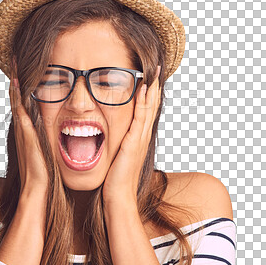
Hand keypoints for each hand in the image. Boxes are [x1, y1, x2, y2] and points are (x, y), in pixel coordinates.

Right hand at [9, 68, 48, 194]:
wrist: (38, 190)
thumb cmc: (44, 175)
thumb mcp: (46, 154)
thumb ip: (49, 143)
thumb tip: (61, 136)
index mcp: (28, 133)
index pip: (23, 105)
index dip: (22, 90)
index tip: (23, 74)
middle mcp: (23, 129)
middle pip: (17, 99)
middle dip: (16, 80)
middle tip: (15, 61)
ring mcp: (22, 131)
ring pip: (16, 101)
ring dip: (16, 83)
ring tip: (14, 65)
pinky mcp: (26, 134)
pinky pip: (20, 110)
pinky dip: (18, 97)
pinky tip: (18, 83)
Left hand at [102, 66, 161, 205]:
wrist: (118, 196)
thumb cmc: (115, 179)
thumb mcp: (117, 156)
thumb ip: (117, 145)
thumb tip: (108, 136)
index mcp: (138, 138)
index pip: (145, 111)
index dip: (149, 95)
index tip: (149, 78)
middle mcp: (142, 136)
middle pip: (151, 106)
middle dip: (154, 87)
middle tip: (157, 69)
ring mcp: (140, 138)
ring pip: (149, 108)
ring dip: (152, 89)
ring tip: (154, 72)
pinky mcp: (134, 142)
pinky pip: (141, 117)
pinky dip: (144, 101)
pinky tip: (145, 88)